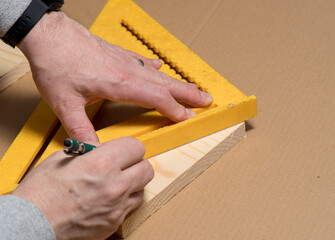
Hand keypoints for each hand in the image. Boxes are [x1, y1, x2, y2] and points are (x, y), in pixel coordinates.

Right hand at [13, 137, 152, 239]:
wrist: (31, 225)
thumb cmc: (41, 192)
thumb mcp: (62, 158)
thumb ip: (90, 151)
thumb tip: (104, 150)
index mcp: (102, 164)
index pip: (136, 147)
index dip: (128, 147)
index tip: (122, 150)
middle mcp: (115, 185)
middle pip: (146, 169)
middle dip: (136, 164)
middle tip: (123, 165)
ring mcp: (117, 207)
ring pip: (142, 189)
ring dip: (132, 183)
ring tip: (114, 183)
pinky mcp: (114, 223)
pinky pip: (130, 207)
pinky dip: (124, 201)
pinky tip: (108, 199)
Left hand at [18, 11, 212, 142]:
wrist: (48, 34)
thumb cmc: (56, 65)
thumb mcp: (65, 104)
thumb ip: (80, 131)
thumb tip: (92, 152)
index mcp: (121, 85)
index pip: (157, 99)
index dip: (174, 110)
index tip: (188, 117)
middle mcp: (128, 72)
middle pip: (166, 84)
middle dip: (188, 93)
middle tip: (207, 98)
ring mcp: (124, 60)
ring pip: (158, 73)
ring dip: (177, 81)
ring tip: (192, 87)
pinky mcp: (116, 53)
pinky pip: (142, 61)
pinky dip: (154, 66)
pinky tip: (158, 66)